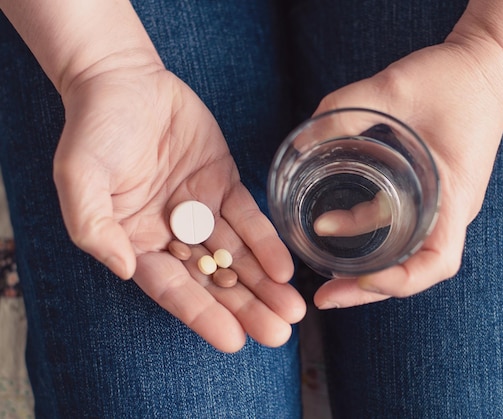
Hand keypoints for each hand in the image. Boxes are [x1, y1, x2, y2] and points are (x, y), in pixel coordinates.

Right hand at [53, 57, 305, 351]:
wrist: (124, 81)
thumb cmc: (95, 130)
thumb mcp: (79, 176)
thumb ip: (94, 225)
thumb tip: (126, 268)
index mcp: (135, 242)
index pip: (173, 288)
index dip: (203, 315)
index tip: (233, 341)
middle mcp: (170, 234)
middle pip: (212, 280)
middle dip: (246, 307)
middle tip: (279, 333)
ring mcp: (200, 210)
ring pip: (236, 256)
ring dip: (264, 284)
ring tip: (292, 311)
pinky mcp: (223, 185)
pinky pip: (248, 218)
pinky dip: (266, 243)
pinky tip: (285, 268)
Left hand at [312, 39, 502, 308]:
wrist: (485, 63)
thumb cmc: (453, 77)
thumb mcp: (396, 87)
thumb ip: (347, 108)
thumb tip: (302, 140)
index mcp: (455, 195)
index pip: (439, 262)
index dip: (401, 281)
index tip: (360, 280)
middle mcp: (451, 209)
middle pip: (415, 269)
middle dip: (369, 288)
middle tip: (324, 297)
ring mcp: (441, 203)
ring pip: (403, 251)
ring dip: (365, 265)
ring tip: (322, 271)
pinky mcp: (429, 190)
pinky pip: (398, 225)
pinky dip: (367, 232)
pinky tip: (332, 226)